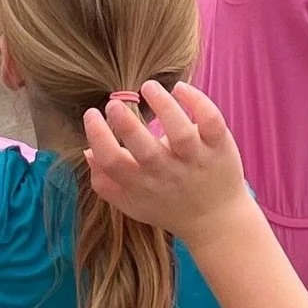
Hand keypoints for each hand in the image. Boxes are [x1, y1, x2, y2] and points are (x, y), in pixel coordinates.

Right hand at [82, 79, 249, 238]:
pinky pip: (211, 122)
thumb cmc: (167, 206)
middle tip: (114, 103)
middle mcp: (167, 173)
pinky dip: (198, 101)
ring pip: (180, 132)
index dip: (98, 136)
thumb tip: (88, 151)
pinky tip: (180, 88)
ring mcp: (195, 160)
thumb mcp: (131, 202)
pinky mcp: (219, 147)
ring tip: (148, 86)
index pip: (113, 162)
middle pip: (145, 149)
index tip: (93, 114)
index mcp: (141, 184)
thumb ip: (104, 181)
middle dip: (126, 123)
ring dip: (163, 104)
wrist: (216, 220)